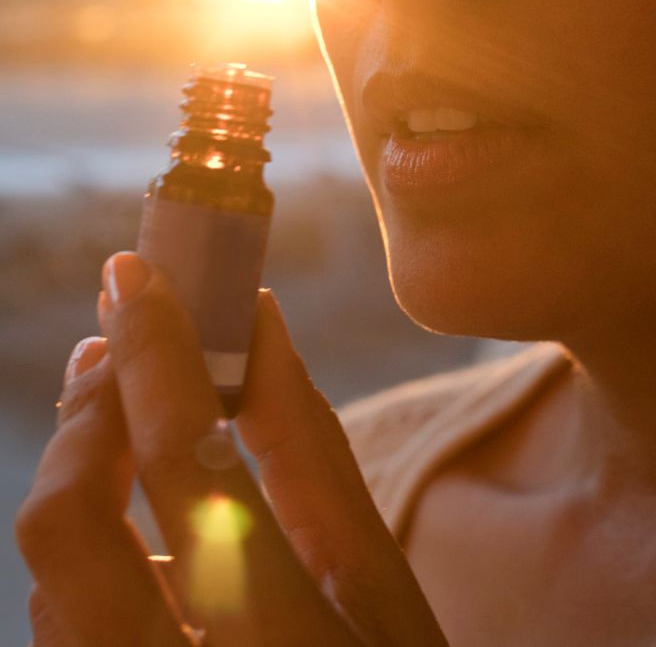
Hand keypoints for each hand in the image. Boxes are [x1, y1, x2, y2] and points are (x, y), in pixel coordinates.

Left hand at [16, 252, 447, 646]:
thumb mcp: (378, 579)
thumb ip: (312, 447)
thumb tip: (260, 322)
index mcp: (289, 640)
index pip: (192, 465)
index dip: (160, 354)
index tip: (138, 273)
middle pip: (71, 525)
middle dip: (89, 412)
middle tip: (120, 347)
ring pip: (48, 575)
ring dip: (82, 472)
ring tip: (127, 417)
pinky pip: (62, 621)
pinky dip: (88, 547)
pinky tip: (139, 530)